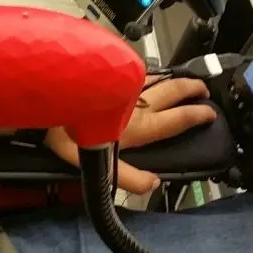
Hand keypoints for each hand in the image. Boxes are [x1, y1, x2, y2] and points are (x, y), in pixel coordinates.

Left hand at [44, 77, 216, 194]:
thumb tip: (152, 183)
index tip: (210, 112)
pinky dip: (148, 70)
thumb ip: (127, 176)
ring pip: (156, 76)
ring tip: (181, 79)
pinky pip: (135, 69)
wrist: (42, 97)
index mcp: (137, 124)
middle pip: (173, 90)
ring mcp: (122, 82)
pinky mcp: (107, 69)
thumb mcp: (96, 162)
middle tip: (203, 89)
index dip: (197, 115)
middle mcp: (135, 100)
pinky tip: (143, 70)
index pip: (177, 119)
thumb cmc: (62, 132)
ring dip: (173, 78)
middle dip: (192, 89)